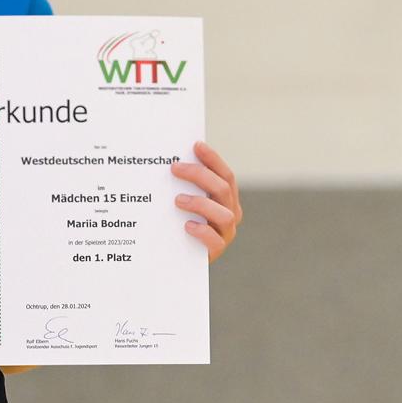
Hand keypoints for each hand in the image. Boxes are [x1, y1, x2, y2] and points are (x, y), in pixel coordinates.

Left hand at [171, 140, 240, 263]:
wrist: (179, 257)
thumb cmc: (180, 223)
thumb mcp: (185, 202)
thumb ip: (184, 186)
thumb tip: (170, 162)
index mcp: (226, 199)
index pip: (225, 175)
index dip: (213, 159)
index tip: (196, 145)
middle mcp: (231, 213)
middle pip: (223, 189)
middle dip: (200, 175)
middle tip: (175, 168)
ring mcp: (225, 233)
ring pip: (224, 214)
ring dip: (201, 203)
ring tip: (178, 200)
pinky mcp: (216, 251)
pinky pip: (215, 241)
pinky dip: (202, 231)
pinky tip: (187, 225)